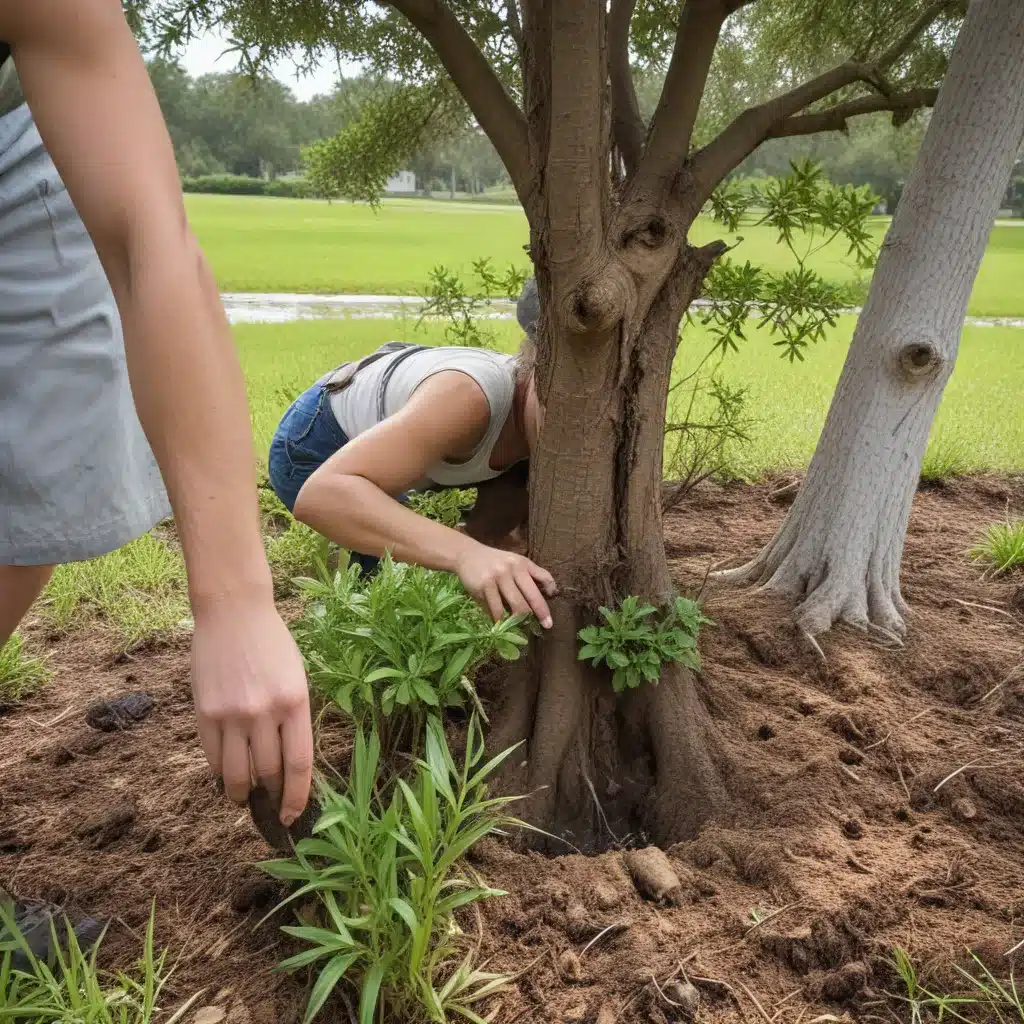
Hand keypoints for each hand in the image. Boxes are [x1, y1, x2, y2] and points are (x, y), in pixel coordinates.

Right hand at [190, 595, 312, 825]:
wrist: (234, 611)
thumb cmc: (272, 644)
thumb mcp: (297, 677)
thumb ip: (294, 717)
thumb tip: (290, 764)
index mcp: (296, 702)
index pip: (299, 764)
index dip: (297, 797)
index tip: (292, 815)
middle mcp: (264, 711)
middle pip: (268, 773)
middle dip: (271, 795)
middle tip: (271, 805)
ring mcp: (231, 714)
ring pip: (236, 774)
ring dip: (242, 794)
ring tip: (246, 799)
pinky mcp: (204, 712)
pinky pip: (212, 757)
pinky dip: (220, 773)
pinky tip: (227, 777)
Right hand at [454, 541, 556, 626]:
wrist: (467, 554)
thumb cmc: (495, 561)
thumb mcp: (515, 562)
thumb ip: (531, 574)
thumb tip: (550, 592)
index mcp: (523, 563)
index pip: (544, 578)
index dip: (551, 592)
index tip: (553, 609)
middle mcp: (512, 569)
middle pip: (531, 597)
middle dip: (540, 614)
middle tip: (546, 626)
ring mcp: (497, 578)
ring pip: (514, 606)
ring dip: (519, 620)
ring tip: (521, 627)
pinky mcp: (484, 586)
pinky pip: (496, 609)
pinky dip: (500, 619)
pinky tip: (501, 623)